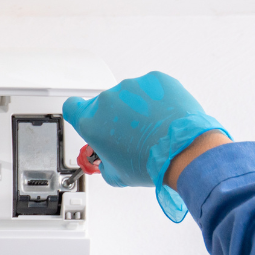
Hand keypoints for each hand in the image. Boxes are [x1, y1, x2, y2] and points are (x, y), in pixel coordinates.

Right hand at [62, 72, 228, 221]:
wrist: (183, 150)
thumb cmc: (150, 162)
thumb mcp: (116, 175)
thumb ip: (104, 162)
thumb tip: (109, 161)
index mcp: (91, 121)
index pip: (71, 107)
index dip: (79, 114)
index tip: (90, 120)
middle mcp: (107, 101)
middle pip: (104, 105)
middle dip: (114, 117)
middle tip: (130, 135)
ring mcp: (132, 87)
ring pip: (129, 95)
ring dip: (136, 107)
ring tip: (152, 127)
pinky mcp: (155, 79)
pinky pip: (151, 87)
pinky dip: (155, 98)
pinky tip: (163, 116)